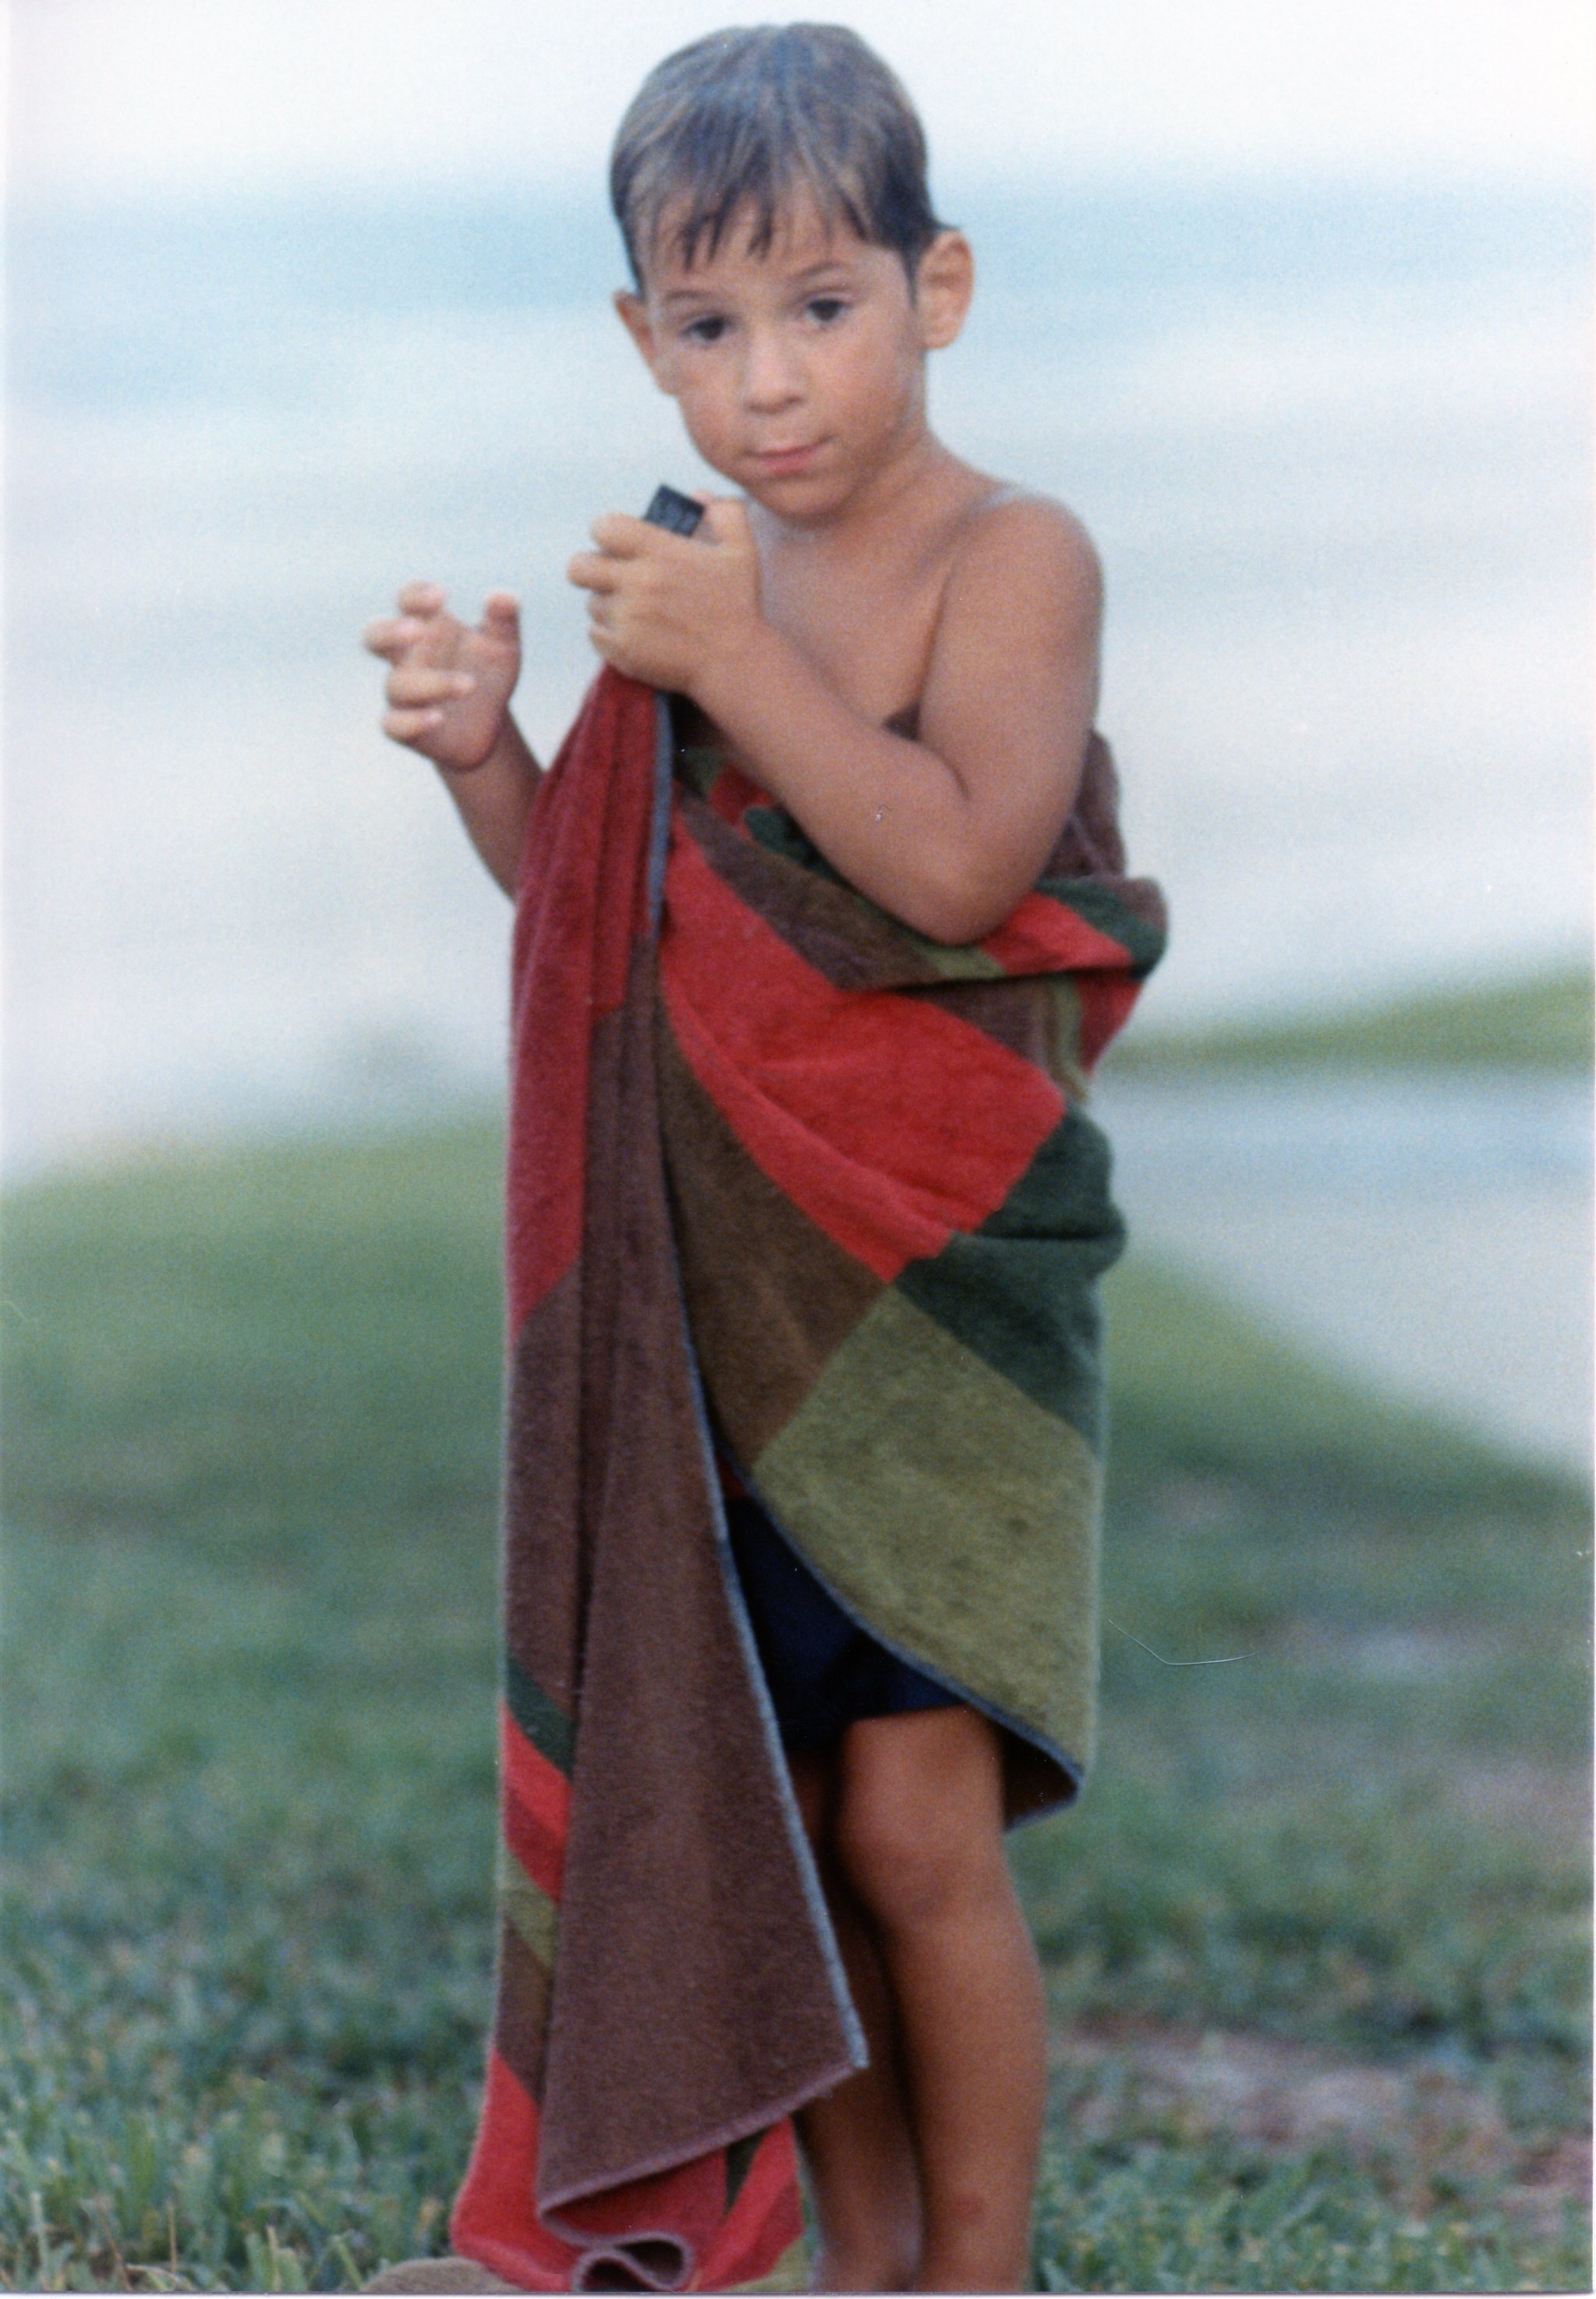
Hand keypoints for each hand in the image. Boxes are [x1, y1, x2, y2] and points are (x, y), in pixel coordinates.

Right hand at [363, 583, 521, 771]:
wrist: (488, 726)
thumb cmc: (486, 674)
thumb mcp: (503, 646)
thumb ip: (504, 619)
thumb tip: (503, 597)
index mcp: (426, 628)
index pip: (406, 601)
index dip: (416, 596)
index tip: (442, 597)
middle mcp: (406, 658)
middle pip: (374, 636)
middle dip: (390, 631)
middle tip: (417, 630)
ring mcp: (402, 693)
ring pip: (397, 685)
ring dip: (432, 683)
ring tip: (470, 684)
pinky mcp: (403, 728)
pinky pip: (393, 724)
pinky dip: (413, 721)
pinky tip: (439, 717)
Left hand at [566, 498, 761, 694]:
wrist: (735, 662)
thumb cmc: (738, 605)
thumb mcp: (742, 549)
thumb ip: (724, 512)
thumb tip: (698, 497)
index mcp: (658, 552)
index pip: (603, 528)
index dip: (606, 533)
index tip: (618, 543)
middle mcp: (635, 583)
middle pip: (579, 567)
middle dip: (589, 568)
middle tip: (609, 575)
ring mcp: (626, 618)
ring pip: (592, 603)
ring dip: (608, 604)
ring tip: (635, 610)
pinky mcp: (621, 650)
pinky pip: (595, 634)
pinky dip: (609, 633)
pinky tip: (635, 633)